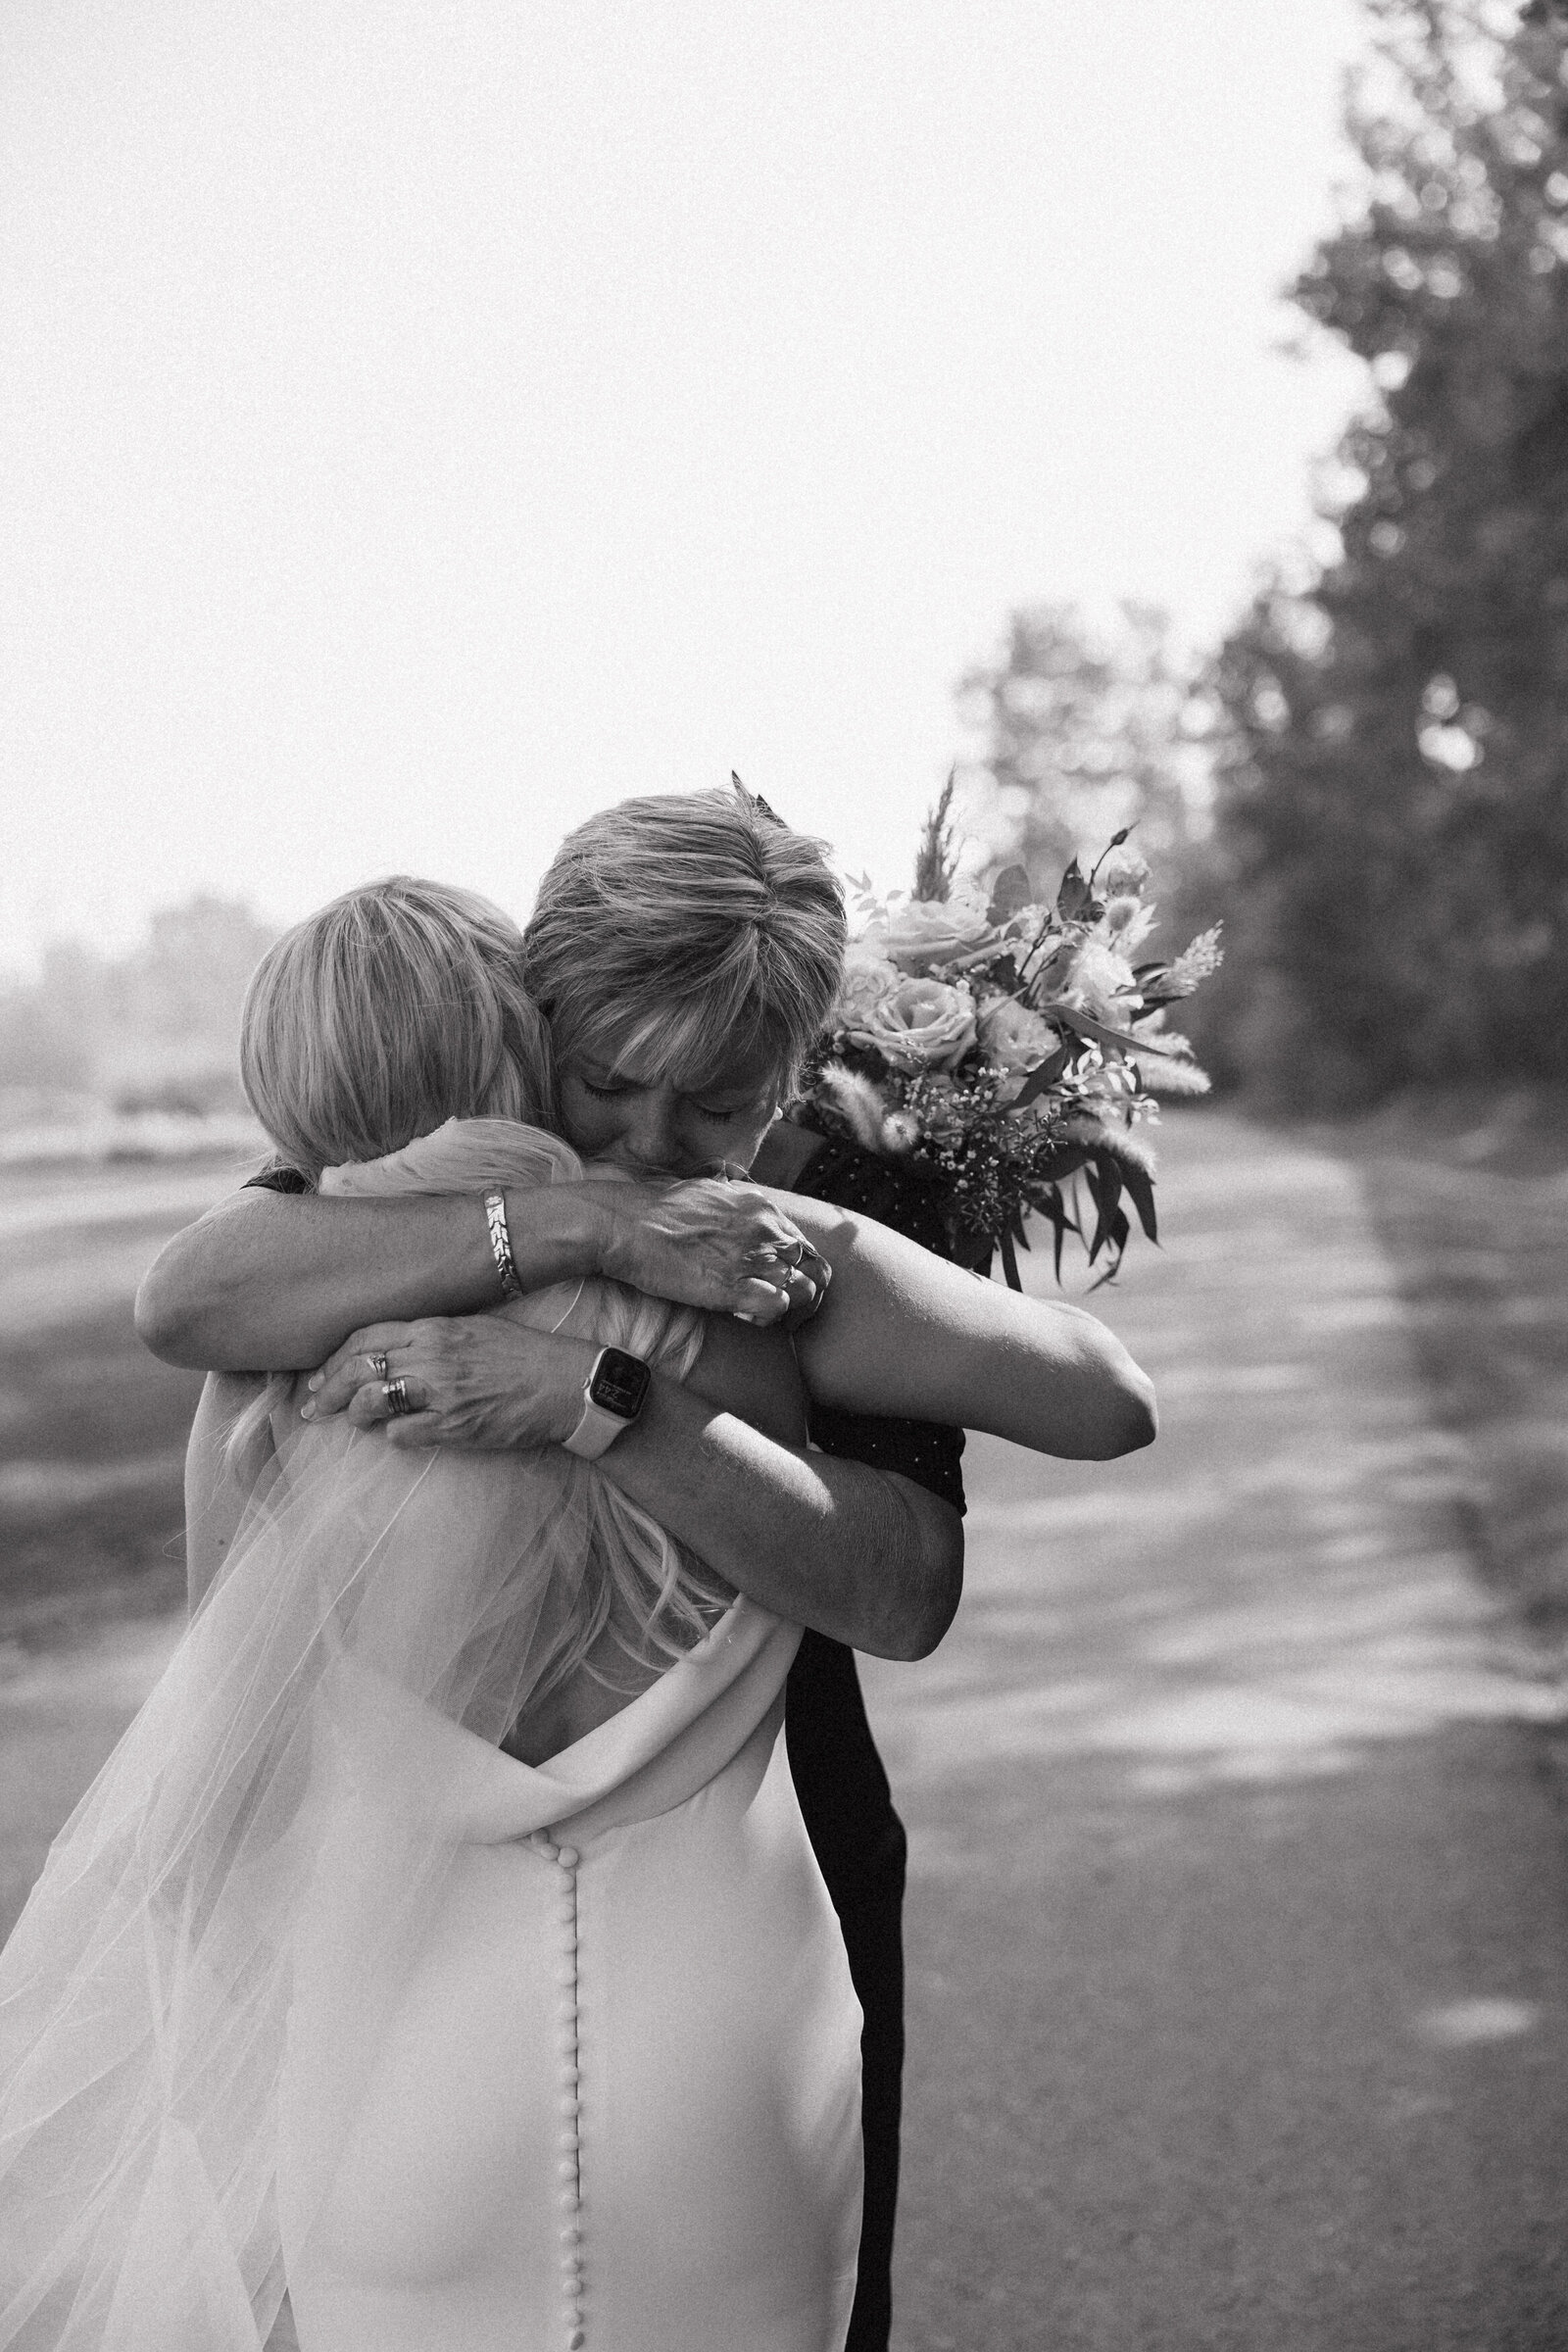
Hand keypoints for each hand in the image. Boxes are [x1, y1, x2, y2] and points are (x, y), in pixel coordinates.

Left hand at [301, 1317, 597, 1450]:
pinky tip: (397, 1436)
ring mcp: (442, 1391)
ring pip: (372, 1402)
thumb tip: (393, 1356)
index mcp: (435, 1328)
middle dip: (327, 1391)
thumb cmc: (523, 1355)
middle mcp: (432, 1356)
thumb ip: (430, 1338)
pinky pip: (402, 1434)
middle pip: (358, 1370)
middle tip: (313, 1407)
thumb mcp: (473, 1330)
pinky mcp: (454, 1425)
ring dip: (355, 1415)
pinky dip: (393, 1437)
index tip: (319, 1375)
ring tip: (354, 1422)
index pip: (366, 1338)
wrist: (564, 1383)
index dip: (334, 1360)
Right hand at [585, 1177, 829, 1330]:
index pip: (805, 1244)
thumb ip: (734, 1203)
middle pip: (816, 1268)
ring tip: (769, 1318)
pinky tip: (752, 1319)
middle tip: (788, 1309)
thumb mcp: (707, 1193)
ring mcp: (753, 1258)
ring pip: (805, 1290)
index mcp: (762, 1208)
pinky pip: (778, 1307)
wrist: (625, 1225)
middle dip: (808, 1292)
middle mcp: (765, 1230)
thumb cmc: (655, 1211)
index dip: (799, 1270)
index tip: (782, 1284)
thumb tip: (737, 1205)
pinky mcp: (734, 1287)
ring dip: (792, 1309)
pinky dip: (771, 1318)